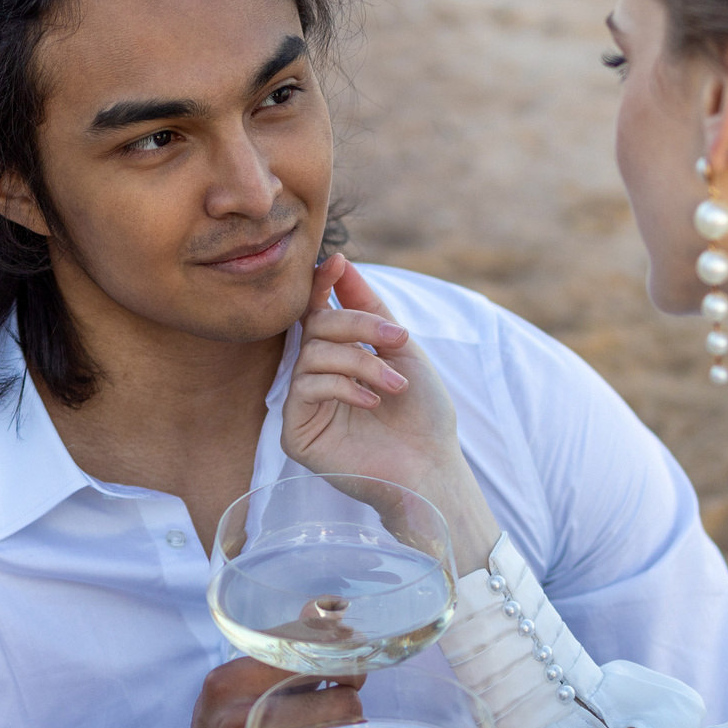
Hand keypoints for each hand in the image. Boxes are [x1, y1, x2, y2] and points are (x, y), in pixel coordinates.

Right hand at [282, 256, 498, 571]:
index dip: (321, 286)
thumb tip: (338, 261)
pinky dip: (343, 387)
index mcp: (338, 356)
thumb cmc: (423, 414)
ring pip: (312, 354)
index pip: (317, 313)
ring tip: (396, 386)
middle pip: (315, 327)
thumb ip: (369, 307)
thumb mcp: (401, 349)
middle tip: (397, 341)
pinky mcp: (296, 432)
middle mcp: (316, 377)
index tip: (336, 263)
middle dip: (358, 325)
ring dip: (361, 362)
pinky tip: (371, 403)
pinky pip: (305, 388)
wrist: (431, 466)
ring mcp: (304, 405)